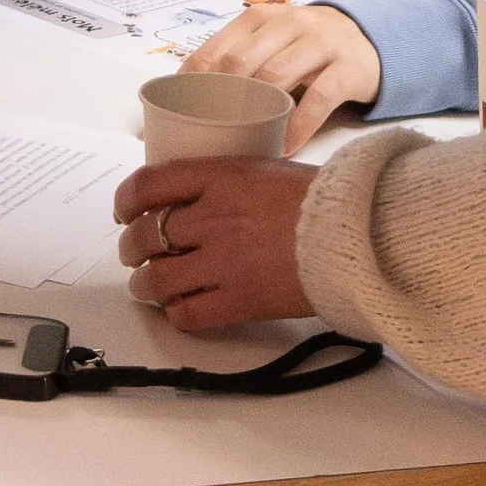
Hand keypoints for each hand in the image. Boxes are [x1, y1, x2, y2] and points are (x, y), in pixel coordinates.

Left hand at [112, 161, 314, 330]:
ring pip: (156, 279)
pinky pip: (187, 314)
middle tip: (134, 252)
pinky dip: (176, 314)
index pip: (148, 184)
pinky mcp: (239, 301)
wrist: (361, 234)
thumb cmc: (326, 200)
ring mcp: (224, 262)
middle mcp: (214, 218)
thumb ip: (229, 182)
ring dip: (145, 284)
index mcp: (221, 178)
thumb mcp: (267, 170)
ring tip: (148, 286)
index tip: (125, 210)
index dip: (125, 200)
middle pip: (145, 235)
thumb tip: (201, 194)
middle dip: (131, 246)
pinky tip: (180, 309)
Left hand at [180, 0, 381, 145]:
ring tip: (244, 141)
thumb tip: (186, 106)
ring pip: (276, 76)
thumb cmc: (306, 48)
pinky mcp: (348, 66)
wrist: (369, 39)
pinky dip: (298, 126)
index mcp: (259, 19)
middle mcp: (287, 24)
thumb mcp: (271, 43)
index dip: (191, 84)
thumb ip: (237, 63)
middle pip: (241, 62)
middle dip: (220, 100)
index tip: (177, 114)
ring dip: (257, 113)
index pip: (214, 50)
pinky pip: (318, 99)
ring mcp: (320, 43)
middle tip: (210, 133)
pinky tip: (285, 146)